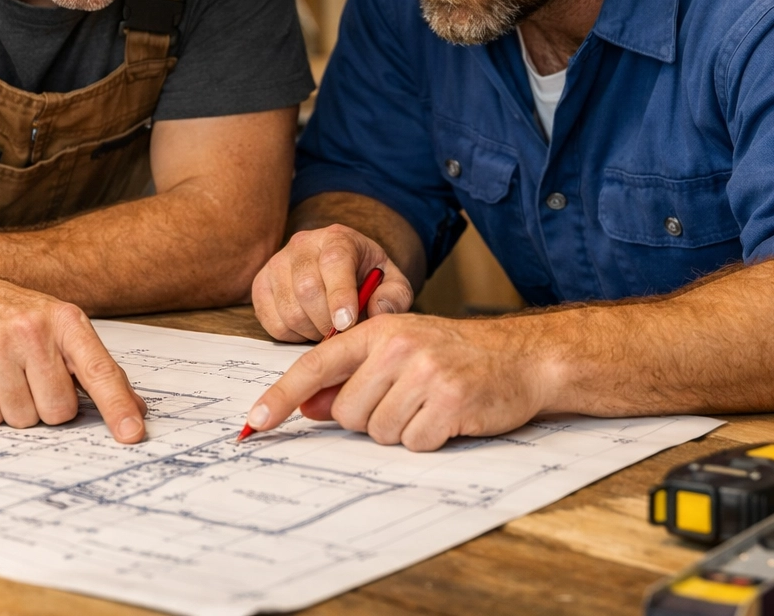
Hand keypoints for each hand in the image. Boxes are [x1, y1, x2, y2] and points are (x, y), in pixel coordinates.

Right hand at [0, 274, 147, 442]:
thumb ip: (97, 370)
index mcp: (67, 321)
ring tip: (5, 376)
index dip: (117, 406)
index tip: (133, 433)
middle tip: (32, 379)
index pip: (100, 371)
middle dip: (47, 408)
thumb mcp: (60, 330)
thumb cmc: (14, 317)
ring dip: (16, 410)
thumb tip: (136, 410)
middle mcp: (33, 330)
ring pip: (22, 419)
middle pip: (58, 411)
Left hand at [242, 313, 546, 451]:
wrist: (521, 357)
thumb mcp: (399, 352)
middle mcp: (397, 347)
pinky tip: (448, 418)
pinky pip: (413, 442)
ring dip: (401, 429)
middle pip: (347, 412)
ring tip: (429, 405)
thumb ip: (352, 377)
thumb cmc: (454, 356)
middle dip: (370, 418)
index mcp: (377, 330)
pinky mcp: (450, 402)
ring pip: (378, 431)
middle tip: (406, 400)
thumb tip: (308, 407)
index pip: (315, 365)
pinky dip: (429, 439)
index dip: (280, 397)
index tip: (253, 424)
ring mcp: (424, 374)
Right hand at [252, 224, 414, 341]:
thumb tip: (379, 310)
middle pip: (306, 288)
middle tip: (342, 332)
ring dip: (311, 330)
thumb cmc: (366, 278)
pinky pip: (271, 321)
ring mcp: (277, 263)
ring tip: (327, 328)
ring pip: (288, 309)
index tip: (347, 323)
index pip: (334, 262)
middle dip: (327, 321)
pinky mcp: (261, 284)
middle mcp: (303, 244)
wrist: (340, 270)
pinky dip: (292, 335)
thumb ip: (395, 296)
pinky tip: (308, 327)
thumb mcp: (392, 283)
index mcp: (338, 238)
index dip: (340, 295)